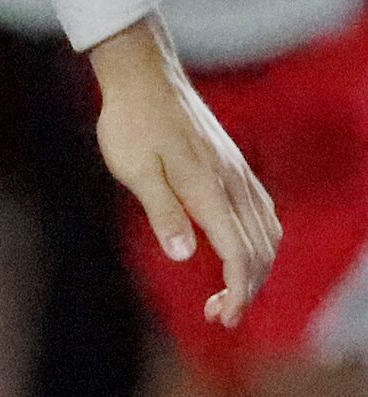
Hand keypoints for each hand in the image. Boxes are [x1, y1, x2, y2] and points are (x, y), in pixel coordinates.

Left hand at [89, 18, 279, 325]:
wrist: (143, 78)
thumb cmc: (130, 123)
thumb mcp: (134, 170)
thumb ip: (162, 212)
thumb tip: (186, 256)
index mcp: (208, 190)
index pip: (240, 253)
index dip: (238, 292)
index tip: (224, 318)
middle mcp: (232, 183)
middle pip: (260, 250)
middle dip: (248, 289)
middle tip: (219, 315)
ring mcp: (237, 172)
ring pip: (266, 232)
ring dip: (255, 267)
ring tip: (227, 291)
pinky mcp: (233, 164)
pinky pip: (261, 211)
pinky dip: (258, 241)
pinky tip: (237, 248)